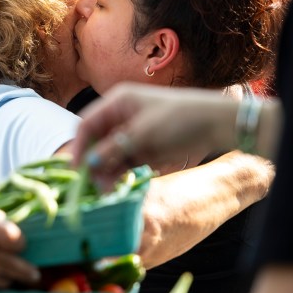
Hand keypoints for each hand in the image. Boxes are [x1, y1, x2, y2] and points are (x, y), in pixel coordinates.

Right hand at [70, 83, 235, 182]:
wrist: (216, 125)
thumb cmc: (179, 119)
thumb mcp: (143, 134)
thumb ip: (114, 149)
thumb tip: (89, 165)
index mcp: (117, 102)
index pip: (87, 124)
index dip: (78, 146)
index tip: (76, 168)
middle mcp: (120, 118)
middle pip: (95, 142)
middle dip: (92, 162)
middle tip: (92, 184)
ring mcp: (131, 135)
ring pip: (107, 156)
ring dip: (104, 172)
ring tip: (105, 190)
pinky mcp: (142, 150)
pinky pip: (122, 164)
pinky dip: (117, 175)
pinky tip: (114, 187)